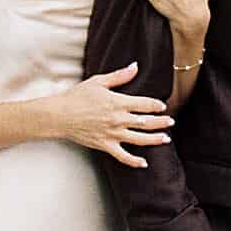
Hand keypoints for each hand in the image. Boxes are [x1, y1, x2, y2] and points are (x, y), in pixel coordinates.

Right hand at [47, 63, 171, 167]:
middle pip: (147, 122)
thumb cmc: (77, 97)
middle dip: (161, 122)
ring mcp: (113, 134)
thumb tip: (135, 66)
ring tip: (166, 138)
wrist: (60, 115)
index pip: (144, 104)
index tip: (162, 106)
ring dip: (155, 139)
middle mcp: (119, 119)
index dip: (156, 105)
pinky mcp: (106, 145)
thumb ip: (119, 76)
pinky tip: (144, 163)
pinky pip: (123, 156)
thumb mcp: (98, 82)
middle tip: (171, 122)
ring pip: (140, 139)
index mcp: (118, 102)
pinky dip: (134, 161)